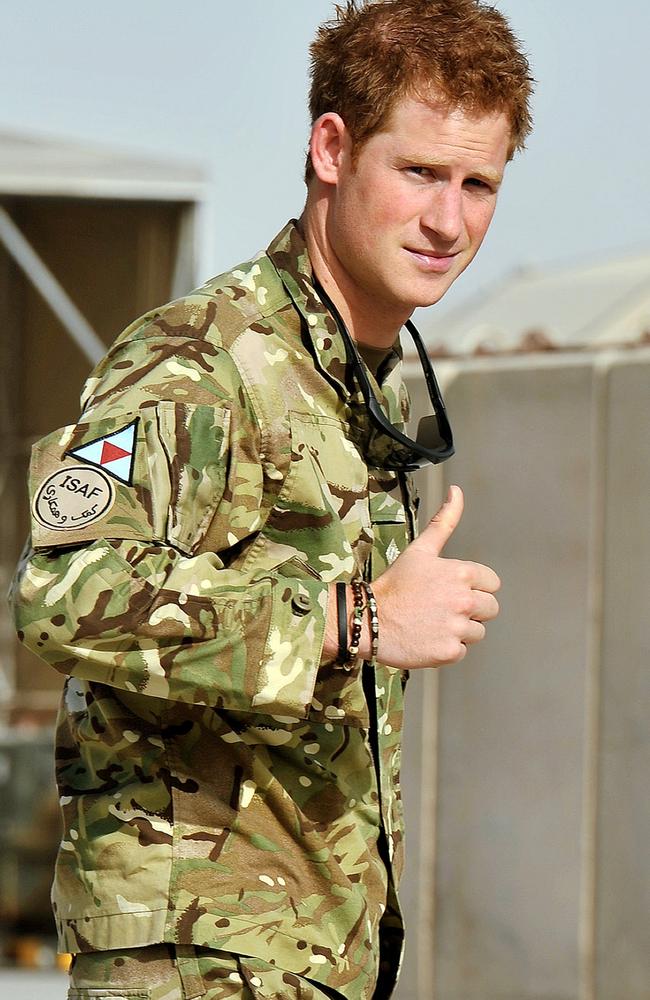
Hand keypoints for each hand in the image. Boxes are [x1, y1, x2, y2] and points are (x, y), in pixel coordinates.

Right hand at [373, 485, 499, 668]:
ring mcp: (457, 627)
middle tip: (441, 608)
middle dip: (471, 610)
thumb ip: (445, 521)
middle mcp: (464, 600)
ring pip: (477, 631)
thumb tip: (457, 491)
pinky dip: (447, 648)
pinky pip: (462, 650)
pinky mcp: (449, 652)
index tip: (450, 590)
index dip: (473, 587)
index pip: (492, 584)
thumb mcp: (420, 549)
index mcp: (462, 574)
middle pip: (490, 609)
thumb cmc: (395, 583)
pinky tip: (427, 638)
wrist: (367, 619)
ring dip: (459, 629)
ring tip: (432, 623)